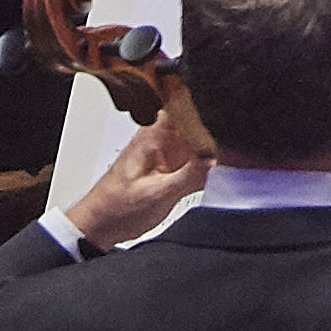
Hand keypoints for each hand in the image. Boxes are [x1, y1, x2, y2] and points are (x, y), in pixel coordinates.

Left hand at [62, 95, 215, 250]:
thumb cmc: (116, 208)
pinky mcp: (167, 166)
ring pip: (195, 139)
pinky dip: (204, 162)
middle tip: (229, 146)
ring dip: (209, 147)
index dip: (203, 107)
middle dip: (212, 131)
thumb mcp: (157, 194)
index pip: (182, 105)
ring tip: (226, 159)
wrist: (100, 224)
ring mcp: (163, 152)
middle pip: (193, 122)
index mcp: (152, 136)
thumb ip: (189, 176)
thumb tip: (214, 160)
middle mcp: (158, 139)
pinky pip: (191, 157)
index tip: (224, 117)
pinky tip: (213, 171)